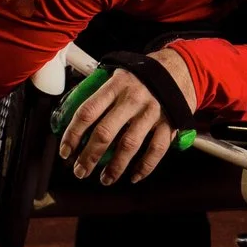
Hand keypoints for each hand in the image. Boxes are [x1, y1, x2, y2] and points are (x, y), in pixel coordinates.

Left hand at [59, 50, 196, 185]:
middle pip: (105, 132)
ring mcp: (152, 112)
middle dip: (89, 156)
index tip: (65, 151)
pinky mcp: (170, 122)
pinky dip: (145, 166)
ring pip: (129, 144)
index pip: (87, 112)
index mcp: (115, 85)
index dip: (73, 134)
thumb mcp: (118, 75)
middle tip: (80, 170)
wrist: (181, 67)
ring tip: (105, 179)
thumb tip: (73, 116)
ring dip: (115, 166)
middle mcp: (133, 99)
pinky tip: (135, 176)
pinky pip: (156, 149)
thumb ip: (100, 94)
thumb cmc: (143, 75)